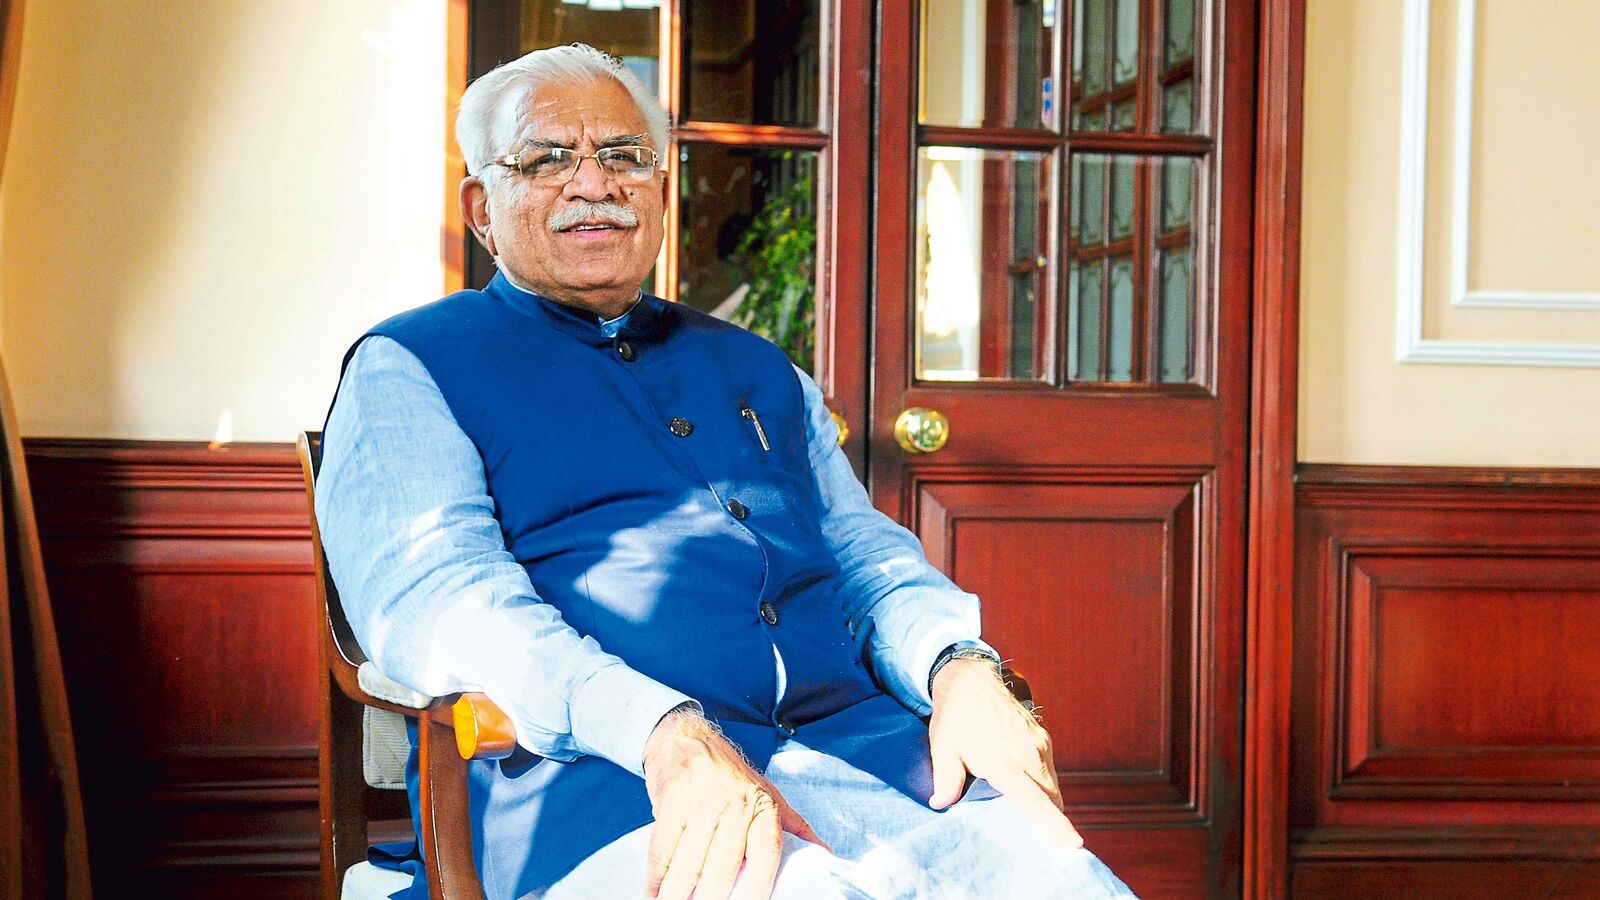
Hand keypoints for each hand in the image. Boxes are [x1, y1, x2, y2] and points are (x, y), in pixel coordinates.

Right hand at [641, 708, 826, 899]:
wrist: (687, 737)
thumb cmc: (731, 773)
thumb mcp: (768, 792)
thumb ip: (793, 825)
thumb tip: (822, 852)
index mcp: (763, 808)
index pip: (767, 855)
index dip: (758, 887)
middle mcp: (735, 806)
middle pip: (723, 868)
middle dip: (712, 899)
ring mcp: (701, 805)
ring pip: (689, 864)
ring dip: (678, 894)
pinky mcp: (671, 804)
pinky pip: (663, 849)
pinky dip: (656, 877)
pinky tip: (654, 893)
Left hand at [926, 658, 1083, 849]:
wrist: (970, 679)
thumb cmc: (955, 716)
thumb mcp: (943, 747)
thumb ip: (946, 778)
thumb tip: (940, 803)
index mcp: (1005, 762)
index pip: (1035, 801)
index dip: (1055, 825)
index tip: (1073, 845)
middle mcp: (1028, 755)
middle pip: (1050, 799)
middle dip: (1051, 821)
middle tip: (1042, 843)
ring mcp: (1039, 745)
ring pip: (1052, 785)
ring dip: (1046, 802)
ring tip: (1033, 818)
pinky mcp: (1042, 738)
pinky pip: (1049, 770)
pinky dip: (1043, 784)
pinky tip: (1028, 789)